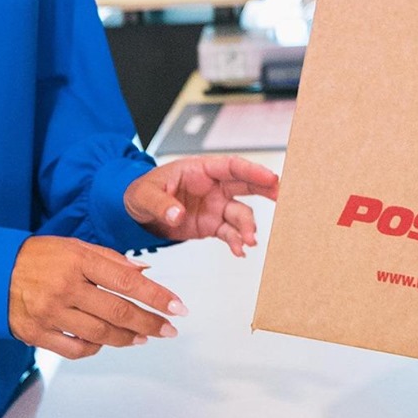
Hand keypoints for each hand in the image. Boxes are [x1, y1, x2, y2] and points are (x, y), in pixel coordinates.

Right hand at [7, 235, 183, 359]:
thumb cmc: (39, 257)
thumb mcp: (74, 247)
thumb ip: (110, 260)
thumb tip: (145, 274)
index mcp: (78, 260)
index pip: (127, 281)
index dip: (156, 296)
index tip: (178, 308)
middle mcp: (65, 287)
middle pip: (118, 311)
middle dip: (149, 323)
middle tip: (169, 330)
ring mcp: (50, 312)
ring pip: (100, 334)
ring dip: (127, 338)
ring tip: (143, 336)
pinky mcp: (35, 333)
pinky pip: (75, 349)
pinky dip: (95, 348)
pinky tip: (106, 341)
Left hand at [125, 155, 279, 255]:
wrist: (135, 214)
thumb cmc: (140, 193)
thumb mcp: (145, 195)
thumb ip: (161, 204)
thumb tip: (177, 213)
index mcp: (199, 170)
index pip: (231, 167)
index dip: (253, 171)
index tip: (271, 178)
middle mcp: (212, 187)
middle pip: (246, 185)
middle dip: (266, 190)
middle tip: (282, 198)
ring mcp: (214, 207)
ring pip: (240, 214)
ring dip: (248, 227)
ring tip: (249, 241)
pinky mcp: (211, 225)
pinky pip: (229, 233)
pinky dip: (236, 242)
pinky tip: (240, 251)